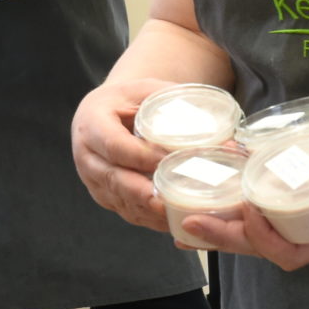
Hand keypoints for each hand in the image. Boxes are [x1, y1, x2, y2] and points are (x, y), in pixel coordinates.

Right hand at [71, 77, 181, 232]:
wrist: (102, 112)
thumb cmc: (128, 99)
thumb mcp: (146, 89)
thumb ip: (176, 105)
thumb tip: (221, 132)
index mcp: (92, 123)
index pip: (114, 145)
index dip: (140, 155)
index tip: (166, 161)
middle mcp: (87, 155)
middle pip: (113, 178)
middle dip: (141, 193)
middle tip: (166, 201)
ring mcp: (93, 180)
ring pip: (120, 200)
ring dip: (147, 210)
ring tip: (175, 214)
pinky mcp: (104, 196)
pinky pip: (126, 211)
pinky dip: (148, 218)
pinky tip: (171, 219)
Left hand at [176, 106, 308, 269]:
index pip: (288, 253)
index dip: (262, 240)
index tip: (245, 211)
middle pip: (261, 246)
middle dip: (224, 238)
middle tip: (187, 223)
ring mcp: (304, 213)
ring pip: (255, 230)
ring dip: (221, 225)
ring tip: (183, 216)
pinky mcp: (296, 193)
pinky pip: (260, 206)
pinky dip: (233, 200)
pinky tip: (210, 187)